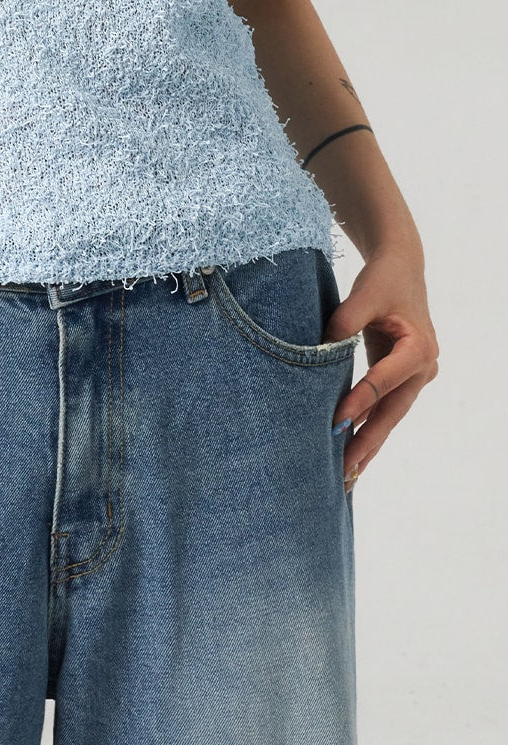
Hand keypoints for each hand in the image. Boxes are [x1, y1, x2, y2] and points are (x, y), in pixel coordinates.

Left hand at [325, 246, 438, 489]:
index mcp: (418, 348)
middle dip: (366, 442)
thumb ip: (345, 321)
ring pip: (389, 416)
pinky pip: (385, 408)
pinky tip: (353, 453)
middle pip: (391, 411)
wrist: (401, 268)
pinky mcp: (403, 379)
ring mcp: (416, 376)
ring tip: (346, 475)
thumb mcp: (364, 293)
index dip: (358, 402)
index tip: (333, 423)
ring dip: (368, 444)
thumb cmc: (382, 279)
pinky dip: (369, 428)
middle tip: (344, 472)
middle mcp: (423, 368)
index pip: (383, 381)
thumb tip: (321, 351)